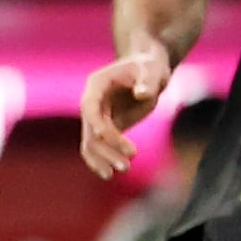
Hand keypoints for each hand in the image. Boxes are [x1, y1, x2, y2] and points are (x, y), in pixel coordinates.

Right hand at [78, 41, 174, 179]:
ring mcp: (97, 118)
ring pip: (92, 143)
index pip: (89, 107)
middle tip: (126, 165)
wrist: (148, 71)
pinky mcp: (107, 129)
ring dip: (104, 158)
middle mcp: (91, 103)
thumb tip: (142, 95)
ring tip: (124, 170)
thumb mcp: (152, 69)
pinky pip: (99, 148)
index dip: (96, 122)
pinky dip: (103, 160)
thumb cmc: (149, 66)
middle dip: (107, 148)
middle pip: (90, 130)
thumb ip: (148, 81)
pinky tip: (111, 174)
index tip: (107, 136)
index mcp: (96, 85)